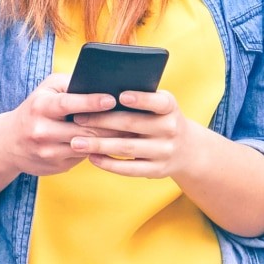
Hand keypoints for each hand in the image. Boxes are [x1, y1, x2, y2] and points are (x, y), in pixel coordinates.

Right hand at [0, 73, 120, 176]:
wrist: (8, 143)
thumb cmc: (36, 109)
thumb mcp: (46, 90)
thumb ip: (70, 84)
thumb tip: (102, 82)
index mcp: (40, 107)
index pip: (68, 104)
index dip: (91, 102)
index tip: (112, 99)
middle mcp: (42, 131)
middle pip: (83, 129)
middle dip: (111, 124)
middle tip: (135, 118)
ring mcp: (48, 152)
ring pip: (86, 147)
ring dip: (110, 140)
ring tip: (132, 132)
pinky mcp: (55, 167)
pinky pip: (83, 158)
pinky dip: (100, 151)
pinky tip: (115, 145)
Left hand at [68, 88, 213, 178]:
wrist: (187, 150)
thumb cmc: (160, 120)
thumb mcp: (159, 107)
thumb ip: (139, 99)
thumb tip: (100, 93)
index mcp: (170, 108)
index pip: (159, 102)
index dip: (141, 99)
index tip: (121, 96)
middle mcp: (170, 129)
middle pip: (132, 124)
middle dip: (102, 121)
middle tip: (77, 119)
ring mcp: (165, 151)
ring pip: (127, 148)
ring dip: (99, 145)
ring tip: (76, 142)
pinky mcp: (157, 170)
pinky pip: (129, 169)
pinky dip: (108, 163)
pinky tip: (92, 157)